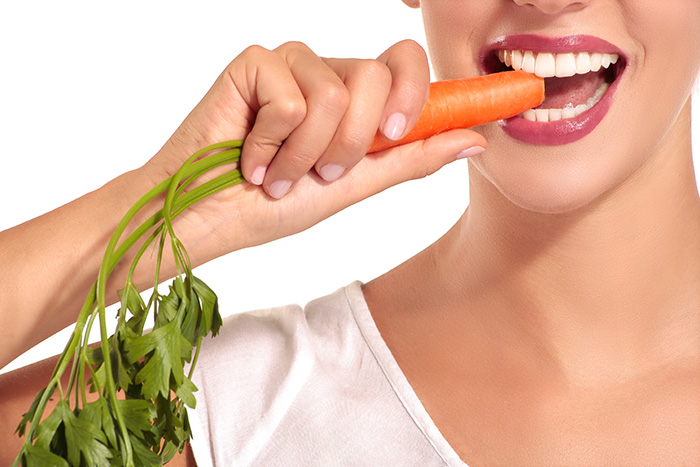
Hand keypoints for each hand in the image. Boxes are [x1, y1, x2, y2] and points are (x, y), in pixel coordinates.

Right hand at [143, 40, 486, 259]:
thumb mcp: (353, 187)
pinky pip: (290, 94)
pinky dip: (272, 142)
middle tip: (317, 175)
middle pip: (376, 76)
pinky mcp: (254, 62)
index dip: (421, 91)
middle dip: (350, 144)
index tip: (404, 132)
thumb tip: (475, 138)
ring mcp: (290, 64)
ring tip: (275, 173)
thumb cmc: (272, 207)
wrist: (208, 218)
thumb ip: (410, 158)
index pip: (405, 67)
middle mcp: (326, 74)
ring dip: (306, 153)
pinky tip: (248, 155)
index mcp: (354, 101)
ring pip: (334, 89)